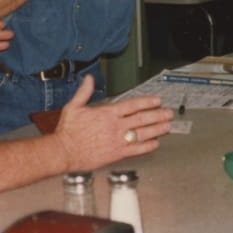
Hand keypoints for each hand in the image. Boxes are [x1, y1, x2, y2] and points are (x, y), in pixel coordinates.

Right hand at [53, 75, 173, 169]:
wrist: (64, 151)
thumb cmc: (68, 131)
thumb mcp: (74, 106)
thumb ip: (84, 92)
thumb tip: (89, 79)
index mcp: (107, 113)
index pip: (132, 105)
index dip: (147, 102)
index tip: (156, 101)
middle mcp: (115, 126)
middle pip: (142, 119)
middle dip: (157, 115)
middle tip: (168, 113)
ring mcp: (117, 140)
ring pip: (143, 133)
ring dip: (157, 129)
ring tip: (167, 126)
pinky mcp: (117, 154)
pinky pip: (137, 149)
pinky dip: (147, 146)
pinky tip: (155, 144)